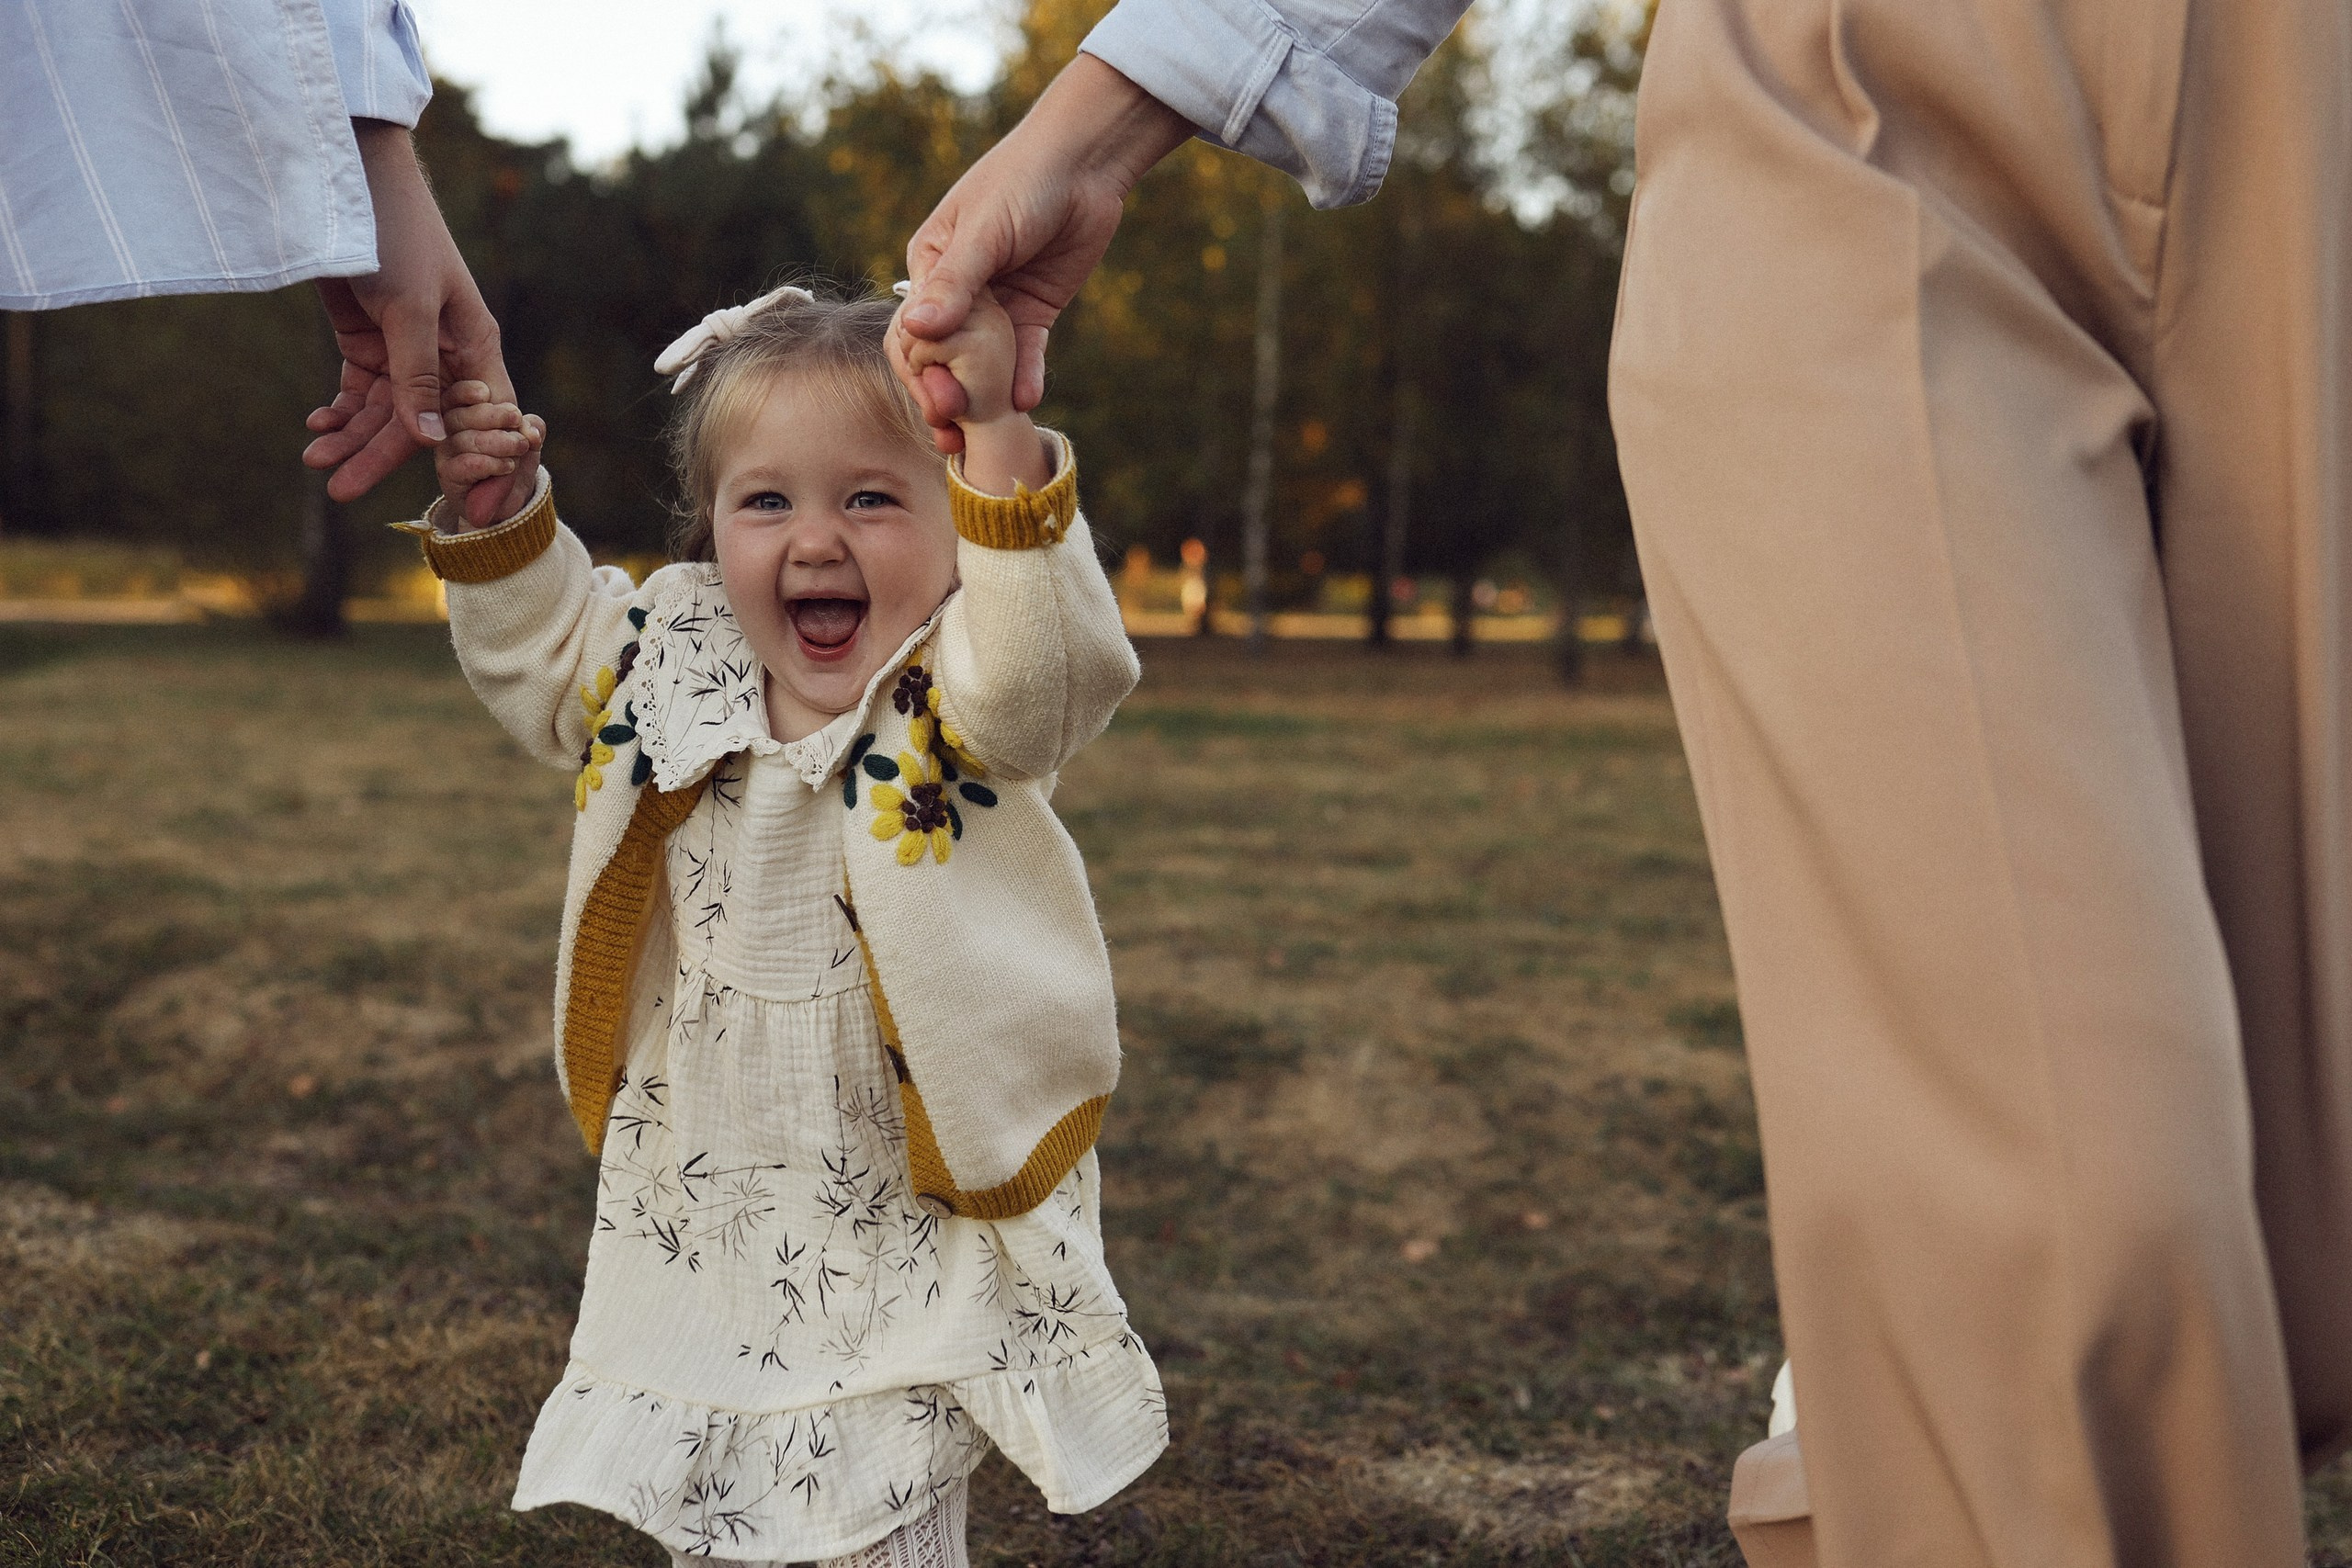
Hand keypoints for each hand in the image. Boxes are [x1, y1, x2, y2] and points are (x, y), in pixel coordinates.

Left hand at [302, 123, 514, 526]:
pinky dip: (340, 409)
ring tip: (313, 458)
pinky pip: (359, 390)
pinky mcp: (369, 337)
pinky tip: (317, 424)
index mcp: (473, 348)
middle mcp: (445, 355)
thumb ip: (416, 376)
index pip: (479, 424)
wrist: (348, 178)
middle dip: (378, 456)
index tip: (462, 513)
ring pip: (383, 411)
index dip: (472, 468)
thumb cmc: (397, 233)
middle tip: (338, 491)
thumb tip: (427, 442)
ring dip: (350, 435)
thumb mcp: (411, 307)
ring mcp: (405, 347)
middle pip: (419, 424)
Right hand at [433, 383, 543, 530]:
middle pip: (458, 416)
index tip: (486, 392)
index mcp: (462, 412)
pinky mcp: (448, 476)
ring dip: (497, 442)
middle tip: (516, 421)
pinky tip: (507, 465)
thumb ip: (530, 427)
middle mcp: (447, 431)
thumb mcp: (528, 439)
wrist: (512, 499)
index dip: (468, 392)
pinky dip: (489, 464)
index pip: (455, 396)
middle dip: (492, 416)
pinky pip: (463, 465)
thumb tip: (529, 427)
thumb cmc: (516, 460)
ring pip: (464, 440)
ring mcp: (446, 453)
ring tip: (519, 447)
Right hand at [893, 52, 1191, 453]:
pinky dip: (1026, 376)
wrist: (1086, 162)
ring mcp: (998, 303)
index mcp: (931, 266)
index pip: (913, 330)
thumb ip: (954, 284)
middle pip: (946, 354)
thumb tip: (919, 329)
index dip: (920, 371)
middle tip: (952, 432)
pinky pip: (1027, 353)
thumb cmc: (1022, 180)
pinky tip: (1028, 402)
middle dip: (947, 394)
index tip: (935, 402)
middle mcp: (959, 290)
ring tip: (982, 437)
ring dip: (983, 398)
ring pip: (985, 362)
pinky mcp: (1035, 310)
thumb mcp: (984, 232)